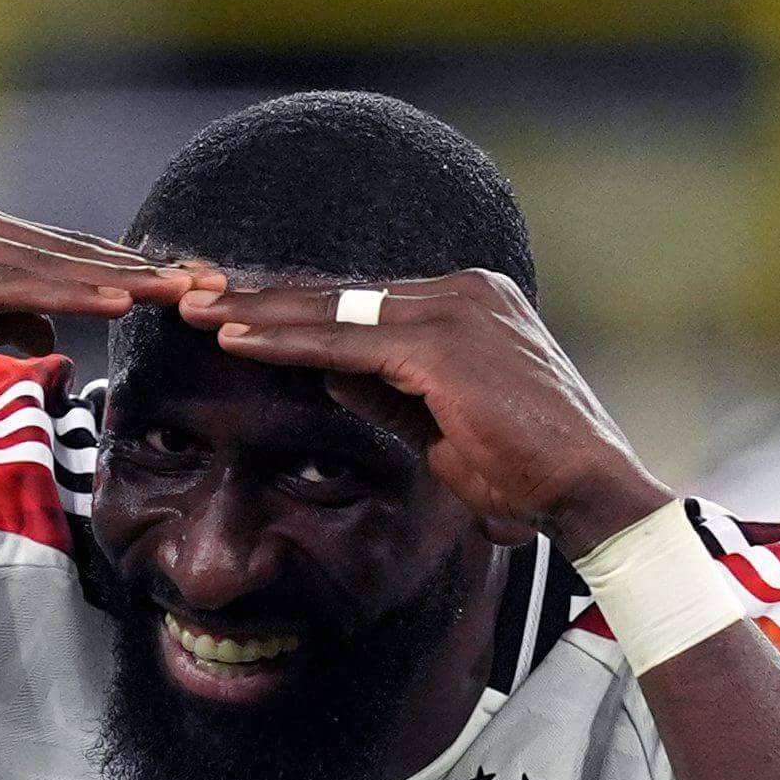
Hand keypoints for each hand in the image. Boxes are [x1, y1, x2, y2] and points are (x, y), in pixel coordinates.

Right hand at [0, 198, 211, 409]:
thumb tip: (47, 324)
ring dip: (121, 280)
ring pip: (48, 261)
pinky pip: (2, 280)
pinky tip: (113, 303)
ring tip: (187, 294)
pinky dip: (62, 290)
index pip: (66, 260)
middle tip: (222, 287)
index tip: (197, 297)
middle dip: (148, 272)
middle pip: (71, 251)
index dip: (133, 279)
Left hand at [179, 268, 668, 546]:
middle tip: (191, 288)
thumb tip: (329, 370)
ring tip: (193, 308)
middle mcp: (464, 292)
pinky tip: (233, 340)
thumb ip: (388, 391)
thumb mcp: (442, 425)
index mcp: (469, 302)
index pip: (363, 299)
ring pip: (333, 309)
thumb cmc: (527, 472)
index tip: (234, 306)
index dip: (293, 304)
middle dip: (261, 295)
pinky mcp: (442, 344)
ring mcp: (455, 310)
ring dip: (257, 312)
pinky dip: (283, 341)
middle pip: (340, 292)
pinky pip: (344, 340)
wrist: (588, 491)